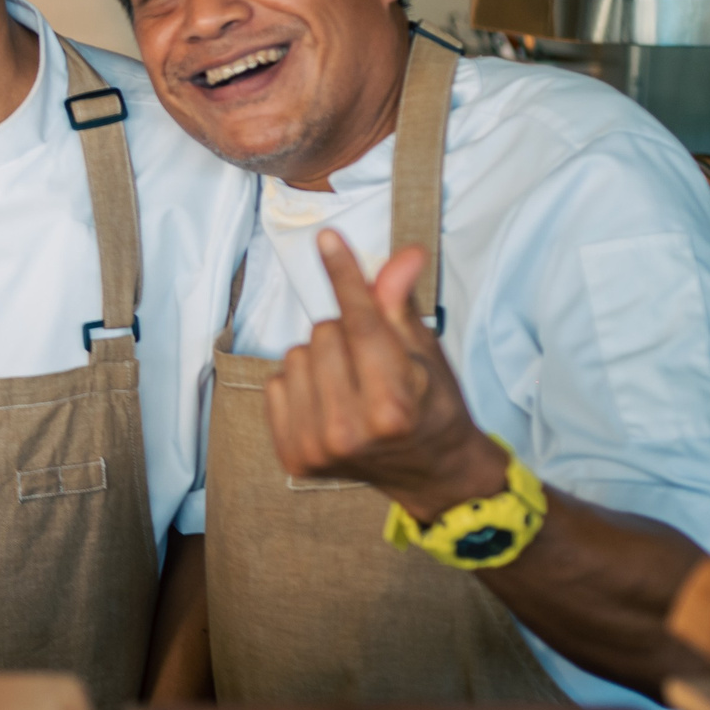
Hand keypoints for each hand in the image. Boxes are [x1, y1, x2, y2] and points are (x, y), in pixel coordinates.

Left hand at [263, 229, 509, 521]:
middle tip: (374, 363)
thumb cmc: (433, 406)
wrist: (431, 471)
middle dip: (348, 334)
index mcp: (393, 407)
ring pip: (297, 355)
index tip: (328, 238)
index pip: (361, 325)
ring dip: (322, 358)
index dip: (345, 277)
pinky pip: (276, 382)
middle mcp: (350, 431)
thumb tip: (402, 256)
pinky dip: (300, 383)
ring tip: (353, 384)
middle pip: (324, 333)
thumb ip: (401, 305)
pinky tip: (329, 403)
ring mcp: (316, 448)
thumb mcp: (426, 355)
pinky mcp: (292, 456)